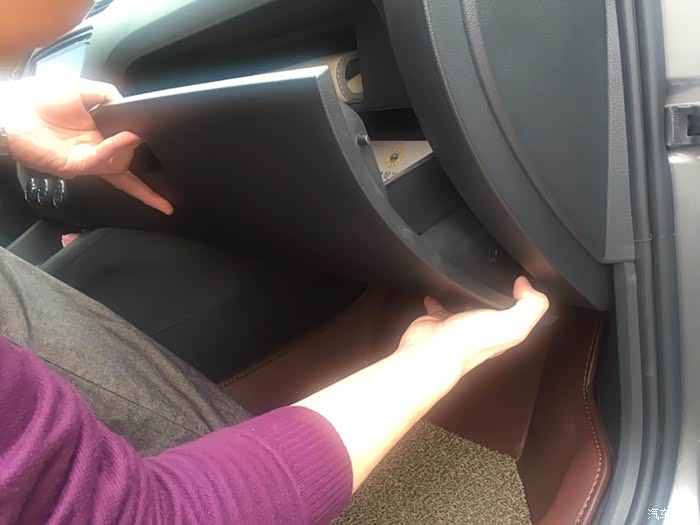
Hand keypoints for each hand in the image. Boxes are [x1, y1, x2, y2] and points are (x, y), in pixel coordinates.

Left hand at [3, 77, 172, 214]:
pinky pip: (102, 161)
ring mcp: (83, 162)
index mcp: (97, 137)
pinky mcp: (74, 166)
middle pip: (127, 169)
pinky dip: (116, 149)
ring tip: (135, 135)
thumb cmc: (37, 97)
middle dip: (142, 161)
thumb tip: (130, 106)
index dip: (146, 177)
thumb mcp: (82, 89)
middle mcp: (93, 153)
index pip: (126, 159)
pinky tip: (126, 137)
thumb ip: (109, 95)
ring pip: (118, 165)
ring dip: (128, 150)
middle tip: (142, 138)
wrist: (11, 107)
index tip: (166, 192)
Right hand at [397, 276, 548, 374]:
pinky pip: (439, 307)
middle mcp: (481, 331)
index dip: (525, 301)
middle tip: (501, 286)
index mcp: (502, 333)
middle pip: (494, 314)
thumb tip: (528, 287)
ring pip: (467, 309)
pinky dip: (437, 300)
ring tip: (470, 287)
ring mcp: (458, 326)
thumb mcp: (514, 324)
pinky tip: (436, 295)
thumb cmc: (469, 343)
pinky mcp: (438, 322)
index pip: (519, 317)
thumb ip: (530, 305)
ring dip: (468, 298)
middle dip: (498, 301)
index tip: (524, 284)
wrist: (431, 352)